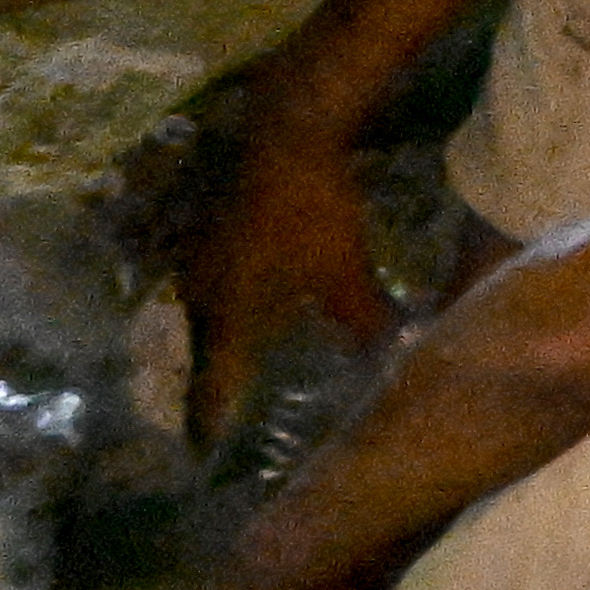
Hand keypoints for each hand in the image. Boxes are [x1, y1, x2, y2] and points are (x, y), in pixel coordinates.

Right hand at [174, 120, 401, 447]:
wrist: (285, 131)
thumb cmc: (313, 212)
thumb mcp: (344, 274)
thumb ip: (363, 323)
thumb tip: (395, 359)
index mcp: (222, 316)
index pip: (210, 387)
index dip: (209, 423)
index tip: (202, 458)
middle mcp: (195, 293)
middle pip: (204, 352)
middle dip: (218, 383)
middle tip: (229, 415)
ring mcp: (194, 257)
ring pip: (207, 314)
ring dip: (224, 339)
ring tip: (243, 364)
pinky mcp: (206, 227)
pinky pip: (214, 280)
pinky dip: (232, 299)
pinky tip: (253, 300)